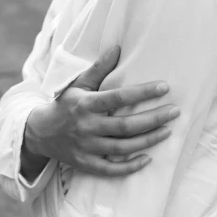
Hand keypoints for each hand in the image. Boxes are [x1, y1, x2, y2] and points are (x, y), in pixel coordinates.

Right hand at [23, 45, 179, 177]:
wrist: (41, 132)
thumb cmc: (66, 103)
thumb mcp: (79, 83)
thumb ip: (99, 68)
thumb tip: (117, 48)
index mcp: (86, 104)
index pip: (119, 97)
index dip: (142, 92)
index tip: (164, 87)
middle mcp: (87, 127)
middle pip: (125, 126)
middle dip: (153, 119)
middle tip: (175, 111)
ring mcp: (87, 148)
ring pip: (122, 147)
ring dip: (148, 140)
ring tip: (168, 131)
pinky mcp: (87, 164)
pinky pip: (111, 169)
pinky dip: (130, 167)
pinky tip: (147, 159)